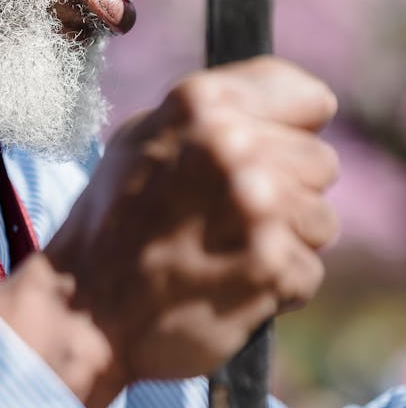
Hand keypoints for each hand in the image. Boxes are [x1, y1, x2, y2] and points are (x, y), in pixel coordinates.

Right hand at [0, 56, 338, 407]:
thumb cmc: (115, 219)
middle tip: (232, 213)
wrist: (85, 310)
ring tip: (228, 248)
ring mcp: (257, 206)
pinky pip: (308, 272)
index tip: (269, 150)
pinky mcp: (271, 266)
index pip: (309, 97)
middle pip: (321, 161)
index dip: (291, 129)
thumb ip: (216, 115)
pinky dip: (276, 285)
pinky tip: (231, 281)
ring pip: (322, 219)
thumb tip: (284, 112)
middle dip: (288, 189)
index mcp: (202, 102)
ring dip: (286, 239)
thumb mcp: (144, 137)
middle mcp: (233, 144)